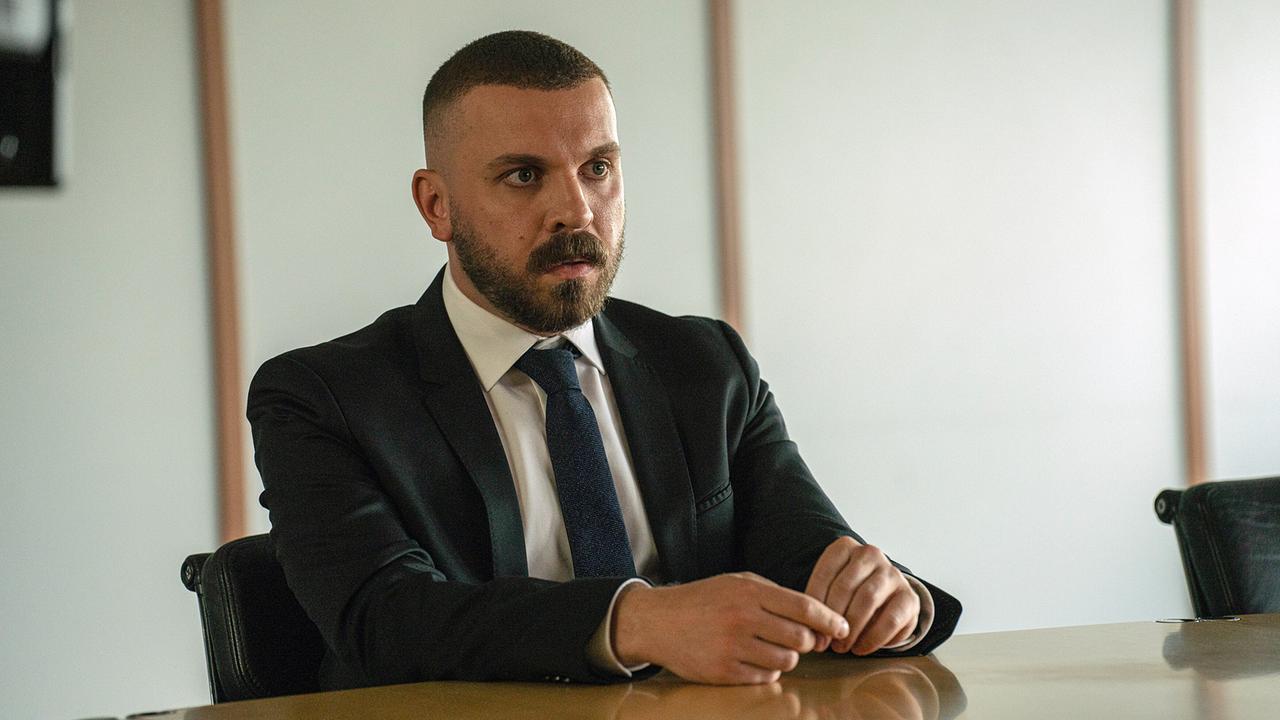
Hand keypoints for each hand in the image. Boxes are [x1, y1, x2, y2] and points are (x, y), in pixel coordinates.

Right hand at [612, 572, 850, 683]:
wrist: (657, 622)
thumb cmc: (703, 600)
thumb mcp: (737, 582)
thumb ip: (774, 594)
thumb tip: (814, 617)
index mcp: (749, 591)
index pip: (804, 607)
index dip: (829, 619)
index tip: (842, 628)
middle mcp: (742, 618)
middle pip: (800, 638)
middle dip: (807, 642)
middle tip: (800, 641)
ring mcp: (732, 647)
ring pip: (786, 661)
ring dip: (787, 658)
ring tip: (771, 649)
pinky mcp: (724, 672)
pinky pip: (765, 679)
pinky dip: (766, 673)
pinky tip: (753, 660)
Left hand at [805, 537, 919, 654]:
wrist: (883, 596)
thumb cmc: (848, 594)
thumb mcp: (829, 589)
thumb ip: (819, 603)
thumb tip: (813, 633)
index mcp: (845, 547)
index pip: (825, 573)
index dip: (815, 604)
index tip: (810, 627)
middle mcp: (870, 554)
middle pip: (845, 587)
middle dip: (833, 618)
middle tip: (827, 642)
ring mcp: (892, 573)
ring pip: (868, 600)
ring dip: (852, 629)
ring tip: (843, 647)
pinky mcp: (909, 596)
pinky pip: (891, 619)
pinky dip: (874, 638)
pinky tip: (862, 648)